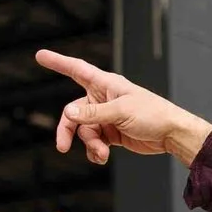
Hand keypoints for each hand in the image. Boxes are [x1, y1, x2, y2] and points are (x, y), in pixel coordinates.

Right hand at [36, 49, 211, 166]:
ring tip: (101, 153)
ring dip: (89, 144)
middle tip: (61, 146)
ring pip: (83, 131)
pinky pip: (93, 142)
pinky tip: (102, 157)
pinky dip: (95, 151)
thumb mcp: (120, 112)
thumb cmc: (152, 114)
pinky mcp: (111, 133)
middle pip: (73, 112)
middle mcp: (103, 99)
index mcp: (106, 85)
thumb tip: (68, 114)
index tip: (40, 55)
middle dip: (67, 130)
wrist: (171, 134)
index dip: (58, 62)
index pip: (77, 70)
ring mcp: (106, 117)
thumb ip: (93, 114)